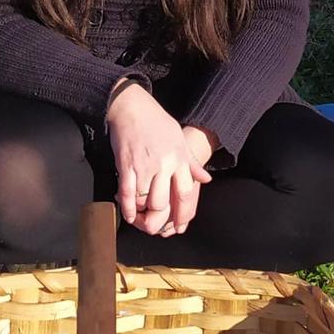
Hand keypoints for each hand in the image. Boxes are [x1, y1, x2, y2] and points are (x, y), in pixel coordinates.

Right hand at [107, 82, 211, 235]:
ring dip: (141, 213)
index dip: (182, 215)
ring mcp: (145, 166)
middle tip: (153, 225)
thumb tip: (206, 179)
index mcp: (180, 159)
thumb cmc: (156, 122)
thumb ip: (192, 163)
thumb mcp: (179, 139)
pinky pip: (127, 194)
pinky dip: (127, 207)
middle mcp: (165, 165)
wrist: (132, 107)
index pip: (186, 195)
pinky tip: (127, 212)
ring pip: (146, 202)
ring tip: (139, 215)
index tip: (179, 227)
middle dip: (158, 220)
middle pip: (164, 204)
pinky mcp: (127, 165)